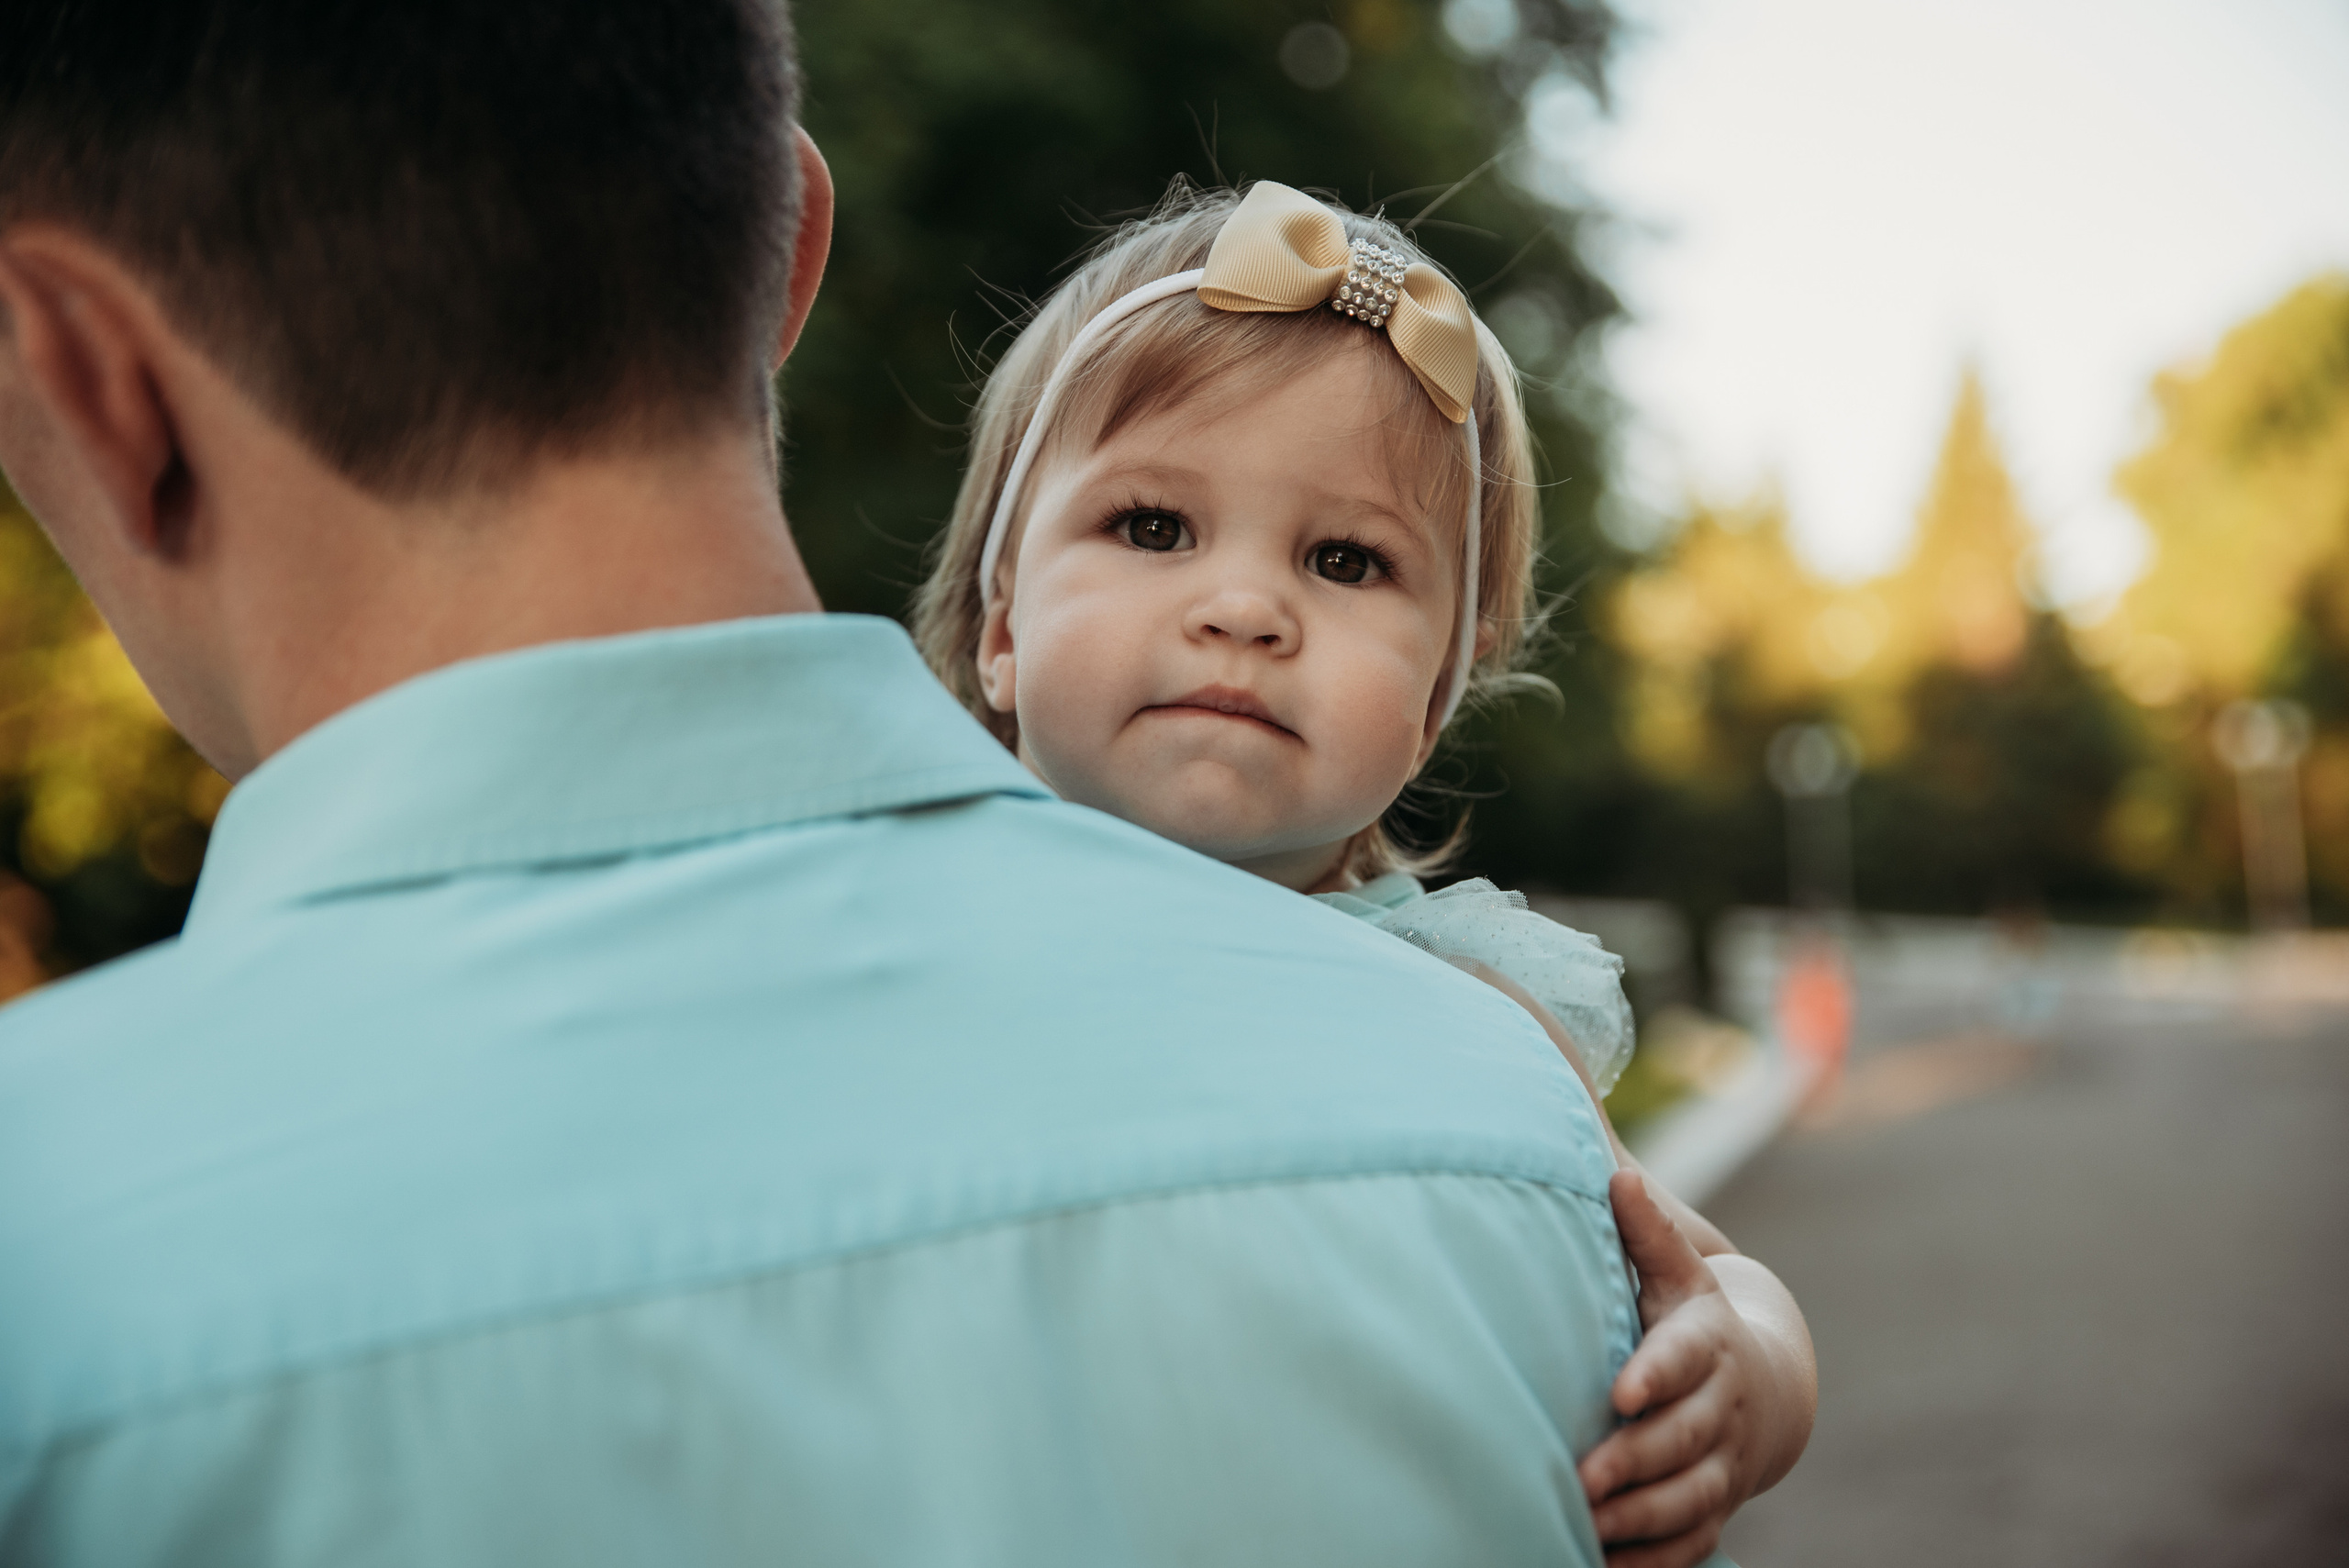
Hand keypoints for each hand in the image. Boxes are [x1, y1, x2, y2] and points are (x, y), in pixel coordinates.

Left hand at [1578, 1169, 1773, 1567]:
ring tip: (1586, 1522)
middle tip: (1585, 1477)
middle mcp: (1720, 1409)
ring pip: (1688, 1497)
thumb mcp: (1678, 1273)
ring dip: (1640, 1516)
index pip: (1682, 1359)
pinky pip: (1689, 1542)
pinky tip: (1602, 1563)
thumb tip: (1617, 1176)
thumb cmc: (1690, 1319)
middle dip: (1636, 1460)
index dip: (1655, 1375)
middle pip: (1683, 1439)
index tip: (1620, 1391)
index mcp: (1707, 1344)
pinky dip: (1653, 1560)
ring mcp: (1721, 1464)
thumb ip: (1647, 1233)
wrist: (1763, 1385)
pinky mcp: (1713, 1507)